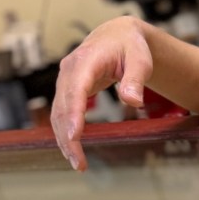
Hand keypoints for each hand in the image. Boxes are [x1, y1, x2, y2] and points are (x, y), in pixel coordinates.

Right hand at [51, 16, 151, 170]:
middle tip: (78, 162)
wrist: (118, 36)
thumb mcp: (140, 59)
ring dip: (64, 139)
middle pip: (63, 107)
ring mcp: (65, 80)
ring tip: (77, 163)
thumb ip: (136, 79)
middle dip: (67, 137)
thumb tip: (133, 101)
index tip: (74, 136)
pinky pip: (62, 113)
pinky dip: (65, 132)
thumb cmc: (130, 46)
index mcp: (86, 60)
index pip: (76, 90)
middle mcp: (69, 70)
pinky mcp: (67, 90)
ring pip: (58, 114)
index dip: (73, 114)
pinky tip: (73, 149)